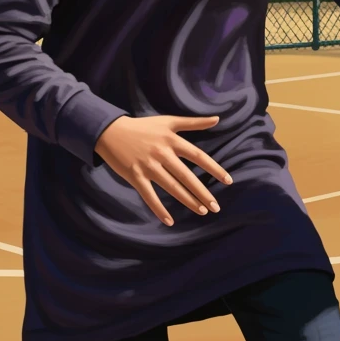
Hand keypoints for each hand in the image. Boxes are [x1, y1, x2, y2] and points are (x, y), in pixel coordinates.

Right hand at [94, 114, 232, 226]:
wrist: (111, 131)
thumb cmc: (143, 126)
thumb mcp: (168, 121)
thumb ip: (193, 122)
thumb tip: (218, 119)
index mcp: (172, 140)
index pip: (198, 156)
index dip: (214, 169)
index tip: (228, 181)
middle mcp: (162, 153)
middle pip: (186, 176)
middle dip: (202, 192)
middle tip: (216, 207)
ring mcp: (148, 166)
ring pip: (171, 187)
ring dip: (187, 201)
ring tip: (201, 211)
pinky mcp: (134, 175)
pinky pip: (149, 196)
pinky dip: (159, 209)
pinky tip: (170, 221)